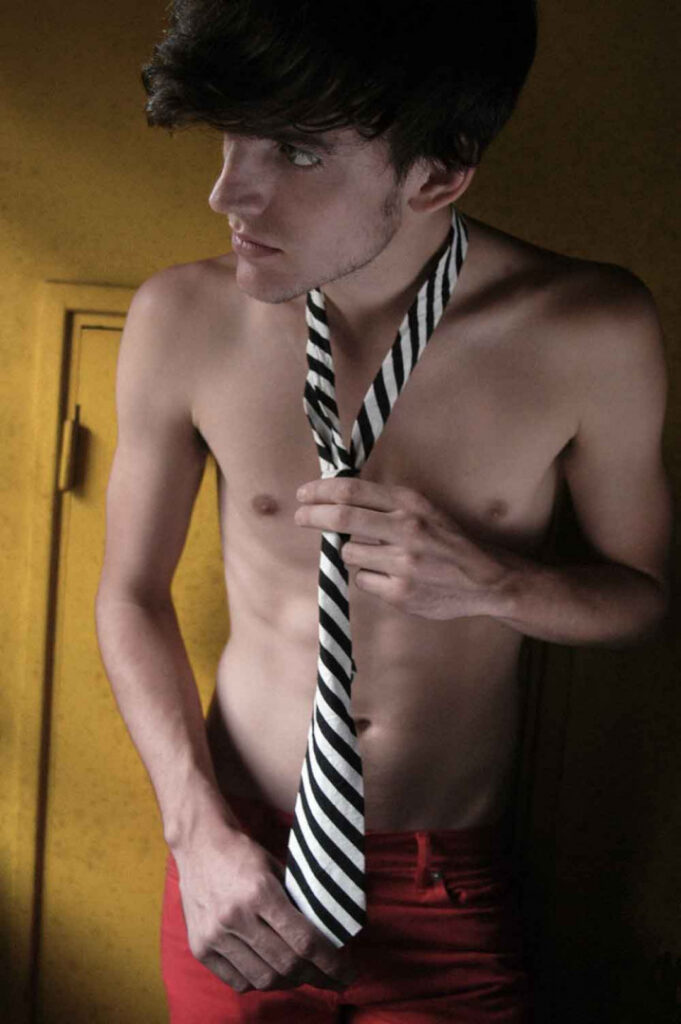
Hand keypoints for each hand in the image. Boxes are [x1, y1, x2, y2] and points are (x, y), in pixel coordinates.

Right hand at [172, 823, 355, 992]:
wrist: (199, 845)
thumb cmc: (244, 853)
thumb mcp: (276, 868)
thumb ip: (297, 901)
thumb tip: (329, 934)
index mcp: (260, 891)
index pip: (304, 940)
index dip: (330, 962)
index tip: (347, 973)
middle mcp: (235, 916)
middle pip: (286, 964)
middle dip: (316, 976)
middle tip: (332, 978)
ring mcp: (214, 935)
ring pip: (263, 978)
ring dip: (290, 982)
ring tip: (304, 975)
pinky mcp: (200, 947)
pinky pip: (238, 981)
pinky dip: (260, 983)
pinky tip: (273, 973)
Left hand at [295, 476, 510, 620]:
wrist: (485, 579)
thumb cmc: (446, 541)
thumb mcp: (423, 510)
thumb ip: (385, 504)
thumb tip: (335, 499)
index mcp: (410, 504)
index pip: (351, 491)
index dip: (321, 491)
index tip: (304, 494)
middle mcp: (406, 530)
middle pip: (341, 518)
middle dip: (313, 516)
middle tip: (300, 516)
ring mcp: (403, 563)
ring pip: (349, 552)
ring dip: (351, 551)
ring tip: (373, 554)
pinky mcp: (400, 593)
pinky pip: (363, 580)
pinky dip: (368, 576)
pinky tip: (390, 576)